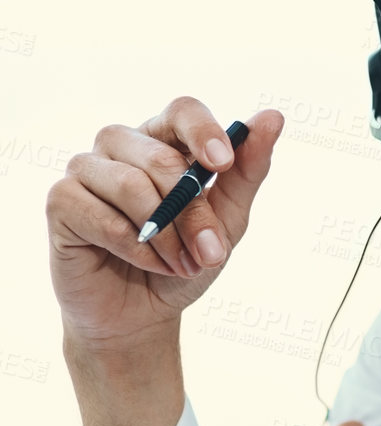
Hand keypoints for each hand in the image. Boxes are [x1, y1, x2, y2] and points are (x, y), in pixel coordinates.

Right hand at [47, 98, 283, 349]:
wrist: (142, 315)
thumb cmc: (184, 261)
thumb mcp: (227, 221)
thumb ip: (247, 171)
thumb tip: (273, 116)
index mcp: (164, 140)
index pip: (182, 110)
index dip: (202, 131)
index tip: (223, 163)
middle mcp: (121, 145)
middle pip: (161, 158)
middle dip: (193, 213)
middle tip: (210, 253)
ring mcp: (86, 169)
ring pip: (130, 184)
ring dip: (164, 234)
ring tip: (178, 264)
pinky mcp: (61, 201)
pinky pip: (99, 214)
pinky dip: (132, 246)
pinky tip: (144, 262)